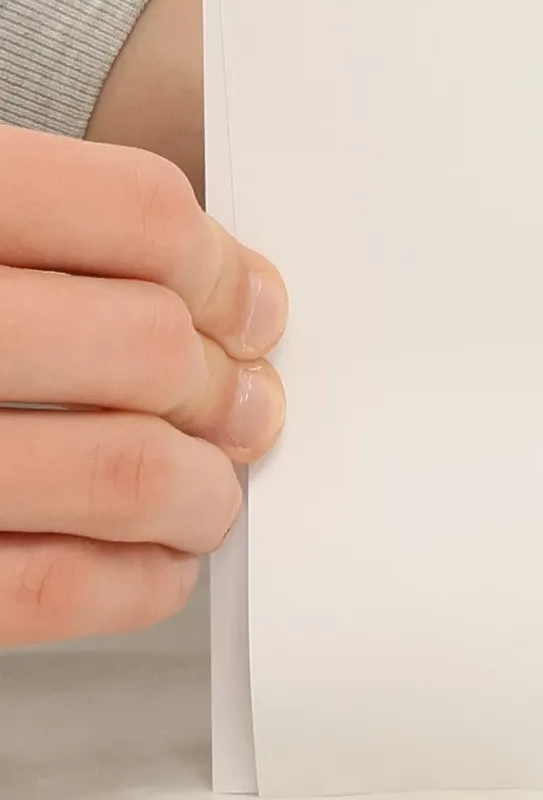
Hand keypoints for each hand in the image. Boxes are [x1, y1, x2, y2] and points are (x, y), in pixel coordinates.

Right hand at [0, 124, 286, 645]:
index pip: (134, 212)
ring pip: (125, 470)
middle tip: (242, 404)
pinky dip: (138, 581)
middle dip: (224, 387)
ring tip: (206, 488)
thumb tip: (215, 291)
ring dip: (202, 488)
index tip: (247, 305)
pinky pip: (52, 586)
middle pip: (146, 344)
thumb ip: (39, 229)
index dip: (220, 266)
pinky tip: (154, 561)